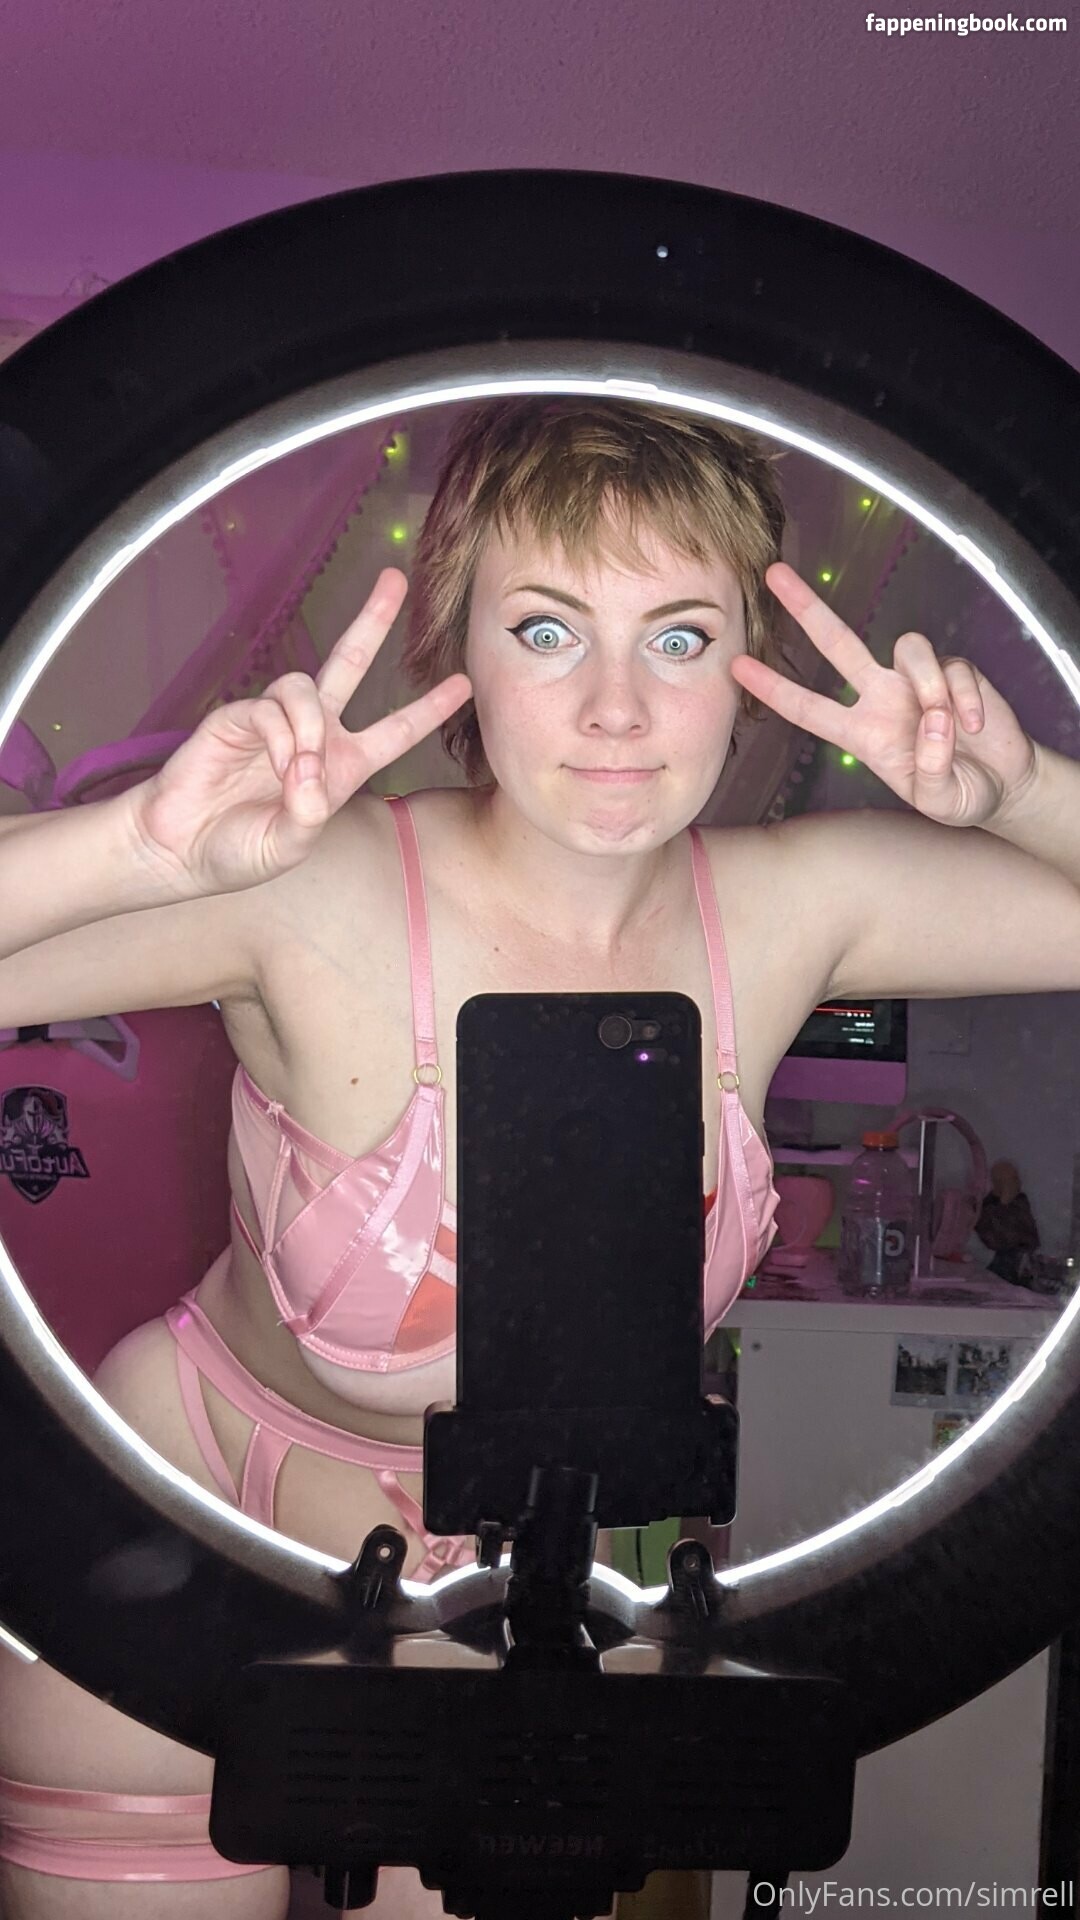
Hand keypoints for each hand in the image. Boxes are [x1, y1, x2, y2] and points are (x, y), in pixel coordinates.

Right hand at [130, 568, 471, 894]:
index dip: (429, 709)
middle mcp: (314, 735)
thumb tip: (310, 776)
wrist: (179, 848)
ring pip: (307, 686)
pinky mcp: (238, 716)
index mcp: (341, 767)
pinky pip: (272, 707)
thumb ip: (309, 816)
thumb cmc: (237, 850)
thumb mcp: (289, 846)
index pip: (395, 731)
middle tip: (395, 581)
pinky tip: (276, 764)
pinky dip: (281, 736)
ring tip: (295, 771)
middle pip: (351, 663)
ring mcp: (276, 721)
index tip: (463, 684)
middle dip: (372, 621)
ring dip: (309, 728)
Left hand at [729, 562, 1037, 826]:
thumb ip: (932, 775)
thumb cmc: (959, 793)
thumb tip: (934, 726)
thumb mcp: (940, 801)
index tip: (735, 666)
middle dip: (806, 607)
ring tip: (949, 726)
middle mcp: (881, 698)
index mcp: (862, 734)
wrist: (1001, 783)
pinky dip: (965, 697)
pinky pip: (952, 668)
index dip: (773, 688)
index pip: (808, 708)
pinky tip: (974, 725)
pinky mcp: (954, 671)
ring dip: (927, 685)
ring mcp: (916, 680)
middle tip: (774, 574)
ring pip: (906, 648)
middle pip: (837, 641)